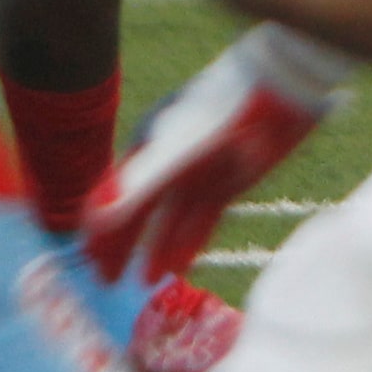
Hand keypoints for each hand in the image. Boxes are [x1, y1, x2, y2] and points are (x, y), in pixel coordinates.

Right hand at [82, 32, 338, 282]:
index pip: (116, 195)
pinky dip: (189, 242)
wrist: (283, 88)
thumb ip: (141, 182)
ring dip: (155, 250)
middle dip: (122, 246)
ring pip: (171, 220)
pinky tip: (178, 268)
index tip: (88, 261)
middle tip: (106, 281)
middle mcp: (171, 161)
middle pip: (140, 211)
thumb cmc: (226, 108)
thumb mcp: (182, 147)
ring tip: (142, 283)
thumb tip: (97, 214)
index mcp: (150, 146)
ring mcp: (200, 173)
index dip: (101, 229)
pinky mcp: (229, 182)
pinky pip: (203, 219)